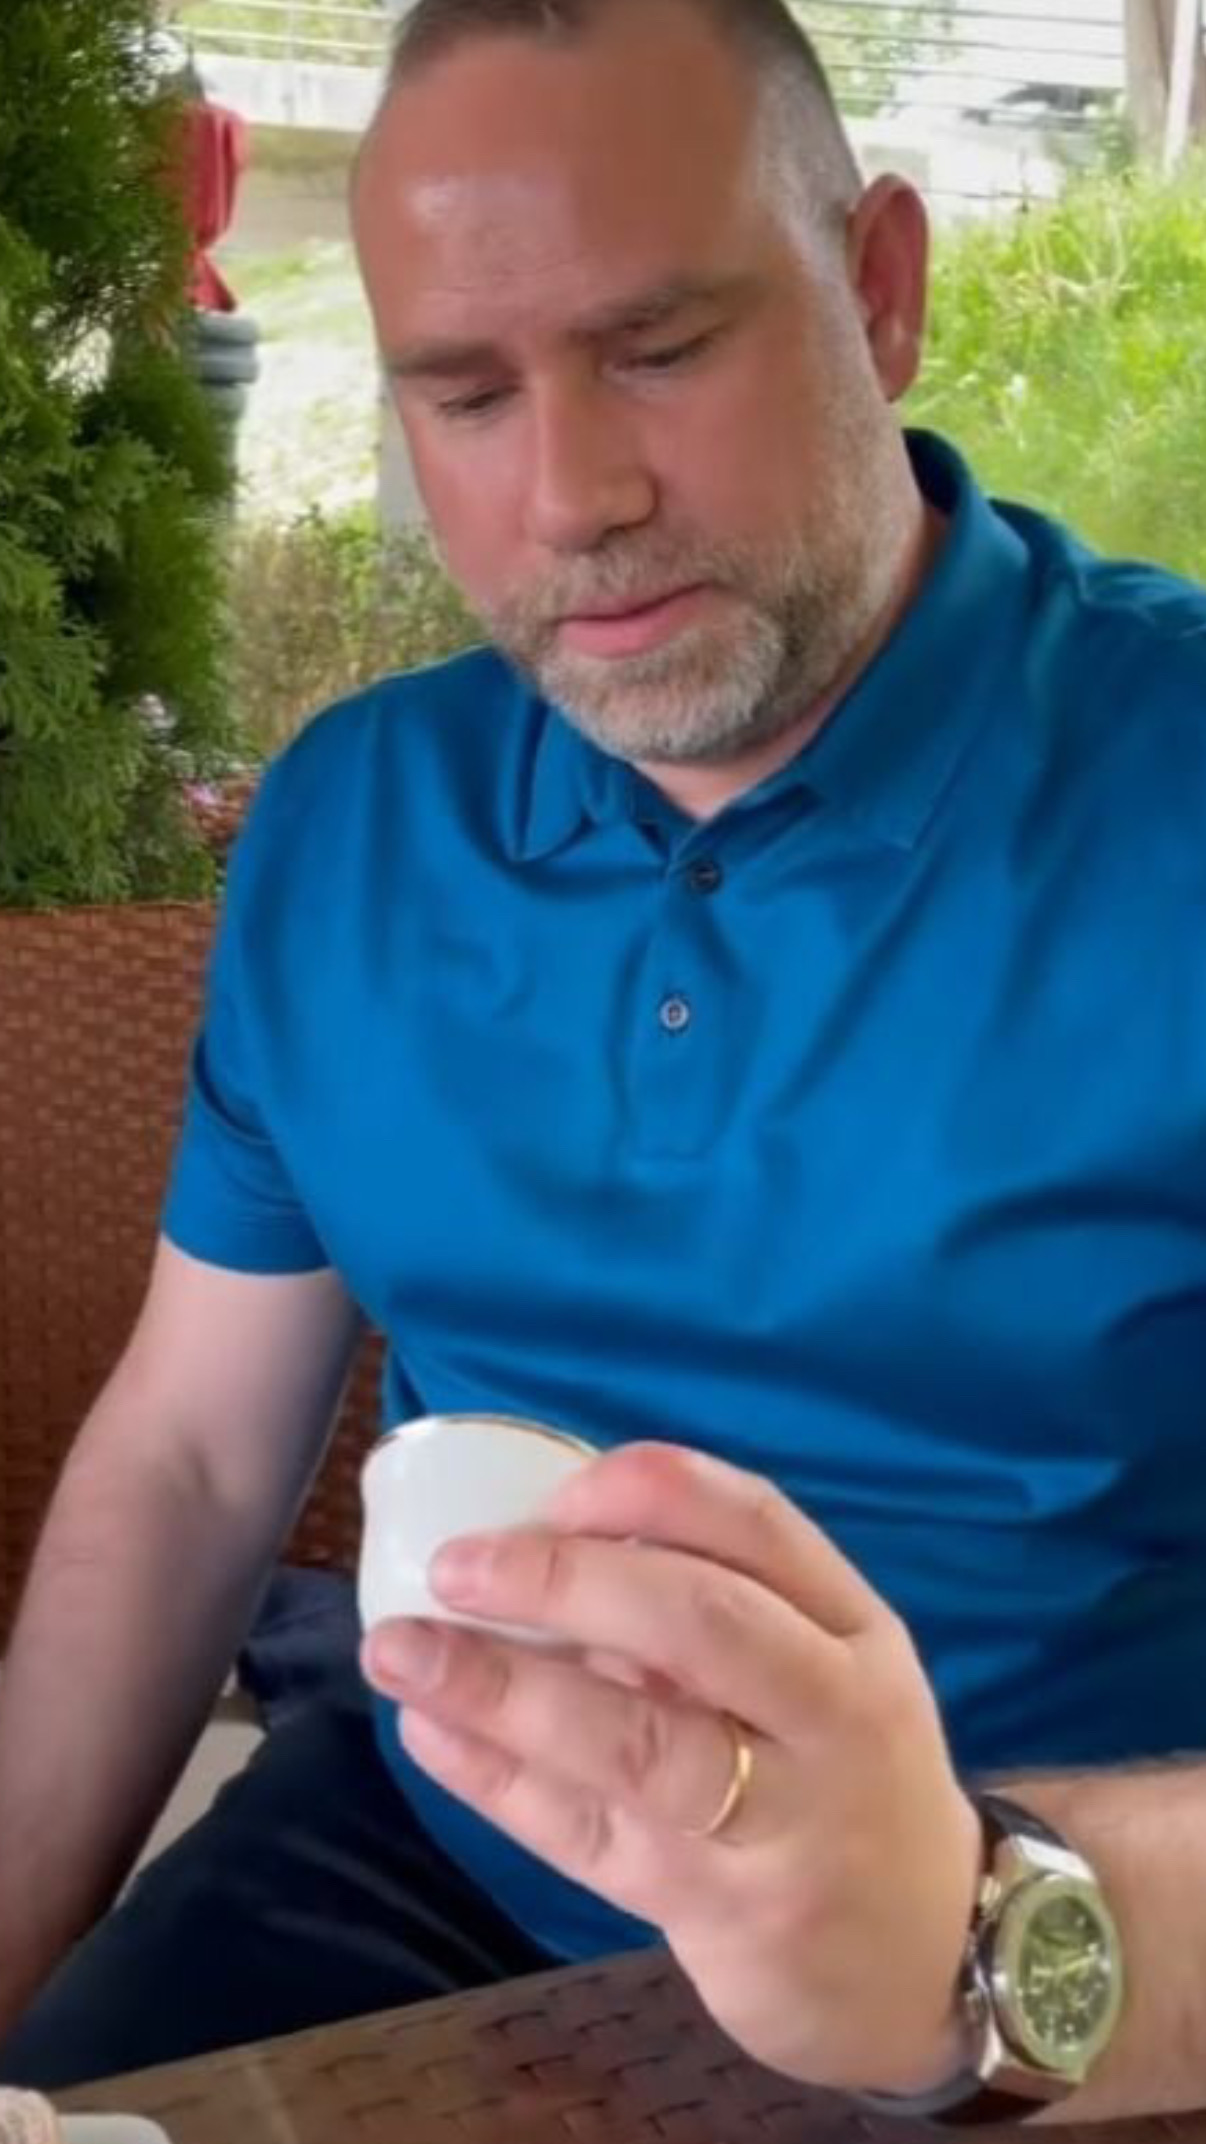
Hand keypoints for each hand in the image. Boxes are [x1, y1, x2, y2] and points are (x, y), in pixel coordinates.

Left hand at [363, 1442, 981, 2092]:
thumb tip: (540, 1544)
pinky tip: (432, 1736)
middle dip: (566, 1581)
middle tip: (456, 1566)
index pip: (759, 1524)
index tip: (552, 1492)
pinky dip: (502, 1784)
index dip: (647, 1492)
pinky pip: (598, 1840)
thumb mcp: (822, 1677)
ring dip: (506, 1690)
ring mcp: (788, 1825)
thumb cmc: (843, 1779)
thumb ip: (711, 1613)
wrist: (935, 1962)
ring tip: (401, 1652)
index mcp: (854, 1627)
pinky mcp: (732, 1919)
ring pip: (639, 1746)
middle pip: (704, 1625)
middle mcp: (834, 1714)